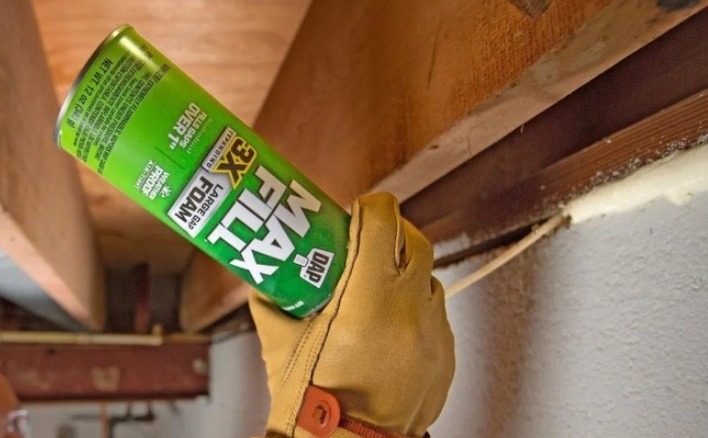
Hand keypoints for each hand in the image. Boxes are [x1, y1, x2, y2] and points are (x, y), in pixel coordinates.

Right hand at [250, 193, 454, 436]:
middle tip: (369, 238)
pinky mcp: (445, 357)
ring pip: (429, 281)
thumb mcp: (281, 350)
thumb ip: (271, 308)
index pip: (382, 227)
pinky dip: (416, 310)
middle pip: (416, 243)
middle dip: (393, 233)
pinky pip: (436, 316)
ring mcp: (433, 336)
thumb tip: (264, 282)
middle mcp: (408, 314)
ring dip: (406, 274)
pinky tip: (390, 325)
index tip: (360, 208)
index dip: (372, 208)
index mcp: (366, 304)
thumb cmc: (315, 410)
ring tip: (376, 288)